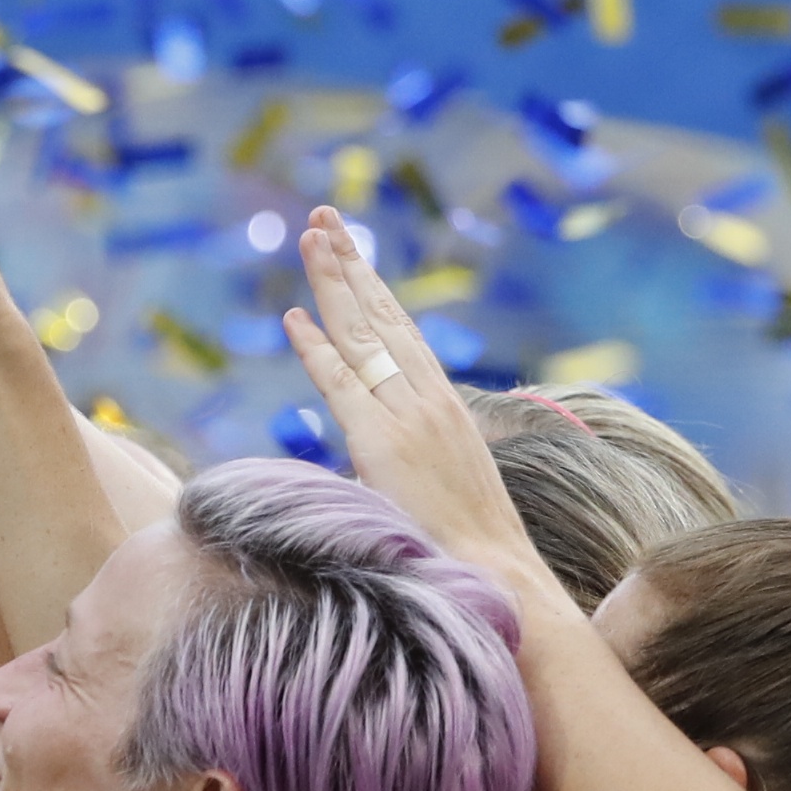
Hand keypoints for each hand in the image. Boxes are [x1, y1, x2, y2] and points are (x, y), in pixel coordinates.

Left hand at [283, 208, 538, 580]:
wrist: (497, 573)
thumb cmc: (468, 541)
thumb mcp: (436, 477)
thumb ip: (402, 449)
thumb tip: (369, 447)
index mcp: (441, 401)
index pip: (398, 330)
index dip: (370, 287)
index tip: (348, 249)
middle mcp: (426, 398)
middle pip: (380, 317)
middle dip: (349, 264)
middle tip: (322, 218)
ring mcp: (406, 417)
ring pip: (362, 337)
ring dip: (332, 284)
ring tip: (309, 237)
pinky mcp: (382, 444)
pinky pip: (343, 386)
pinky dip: (316, 350)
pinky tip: (293, 317)